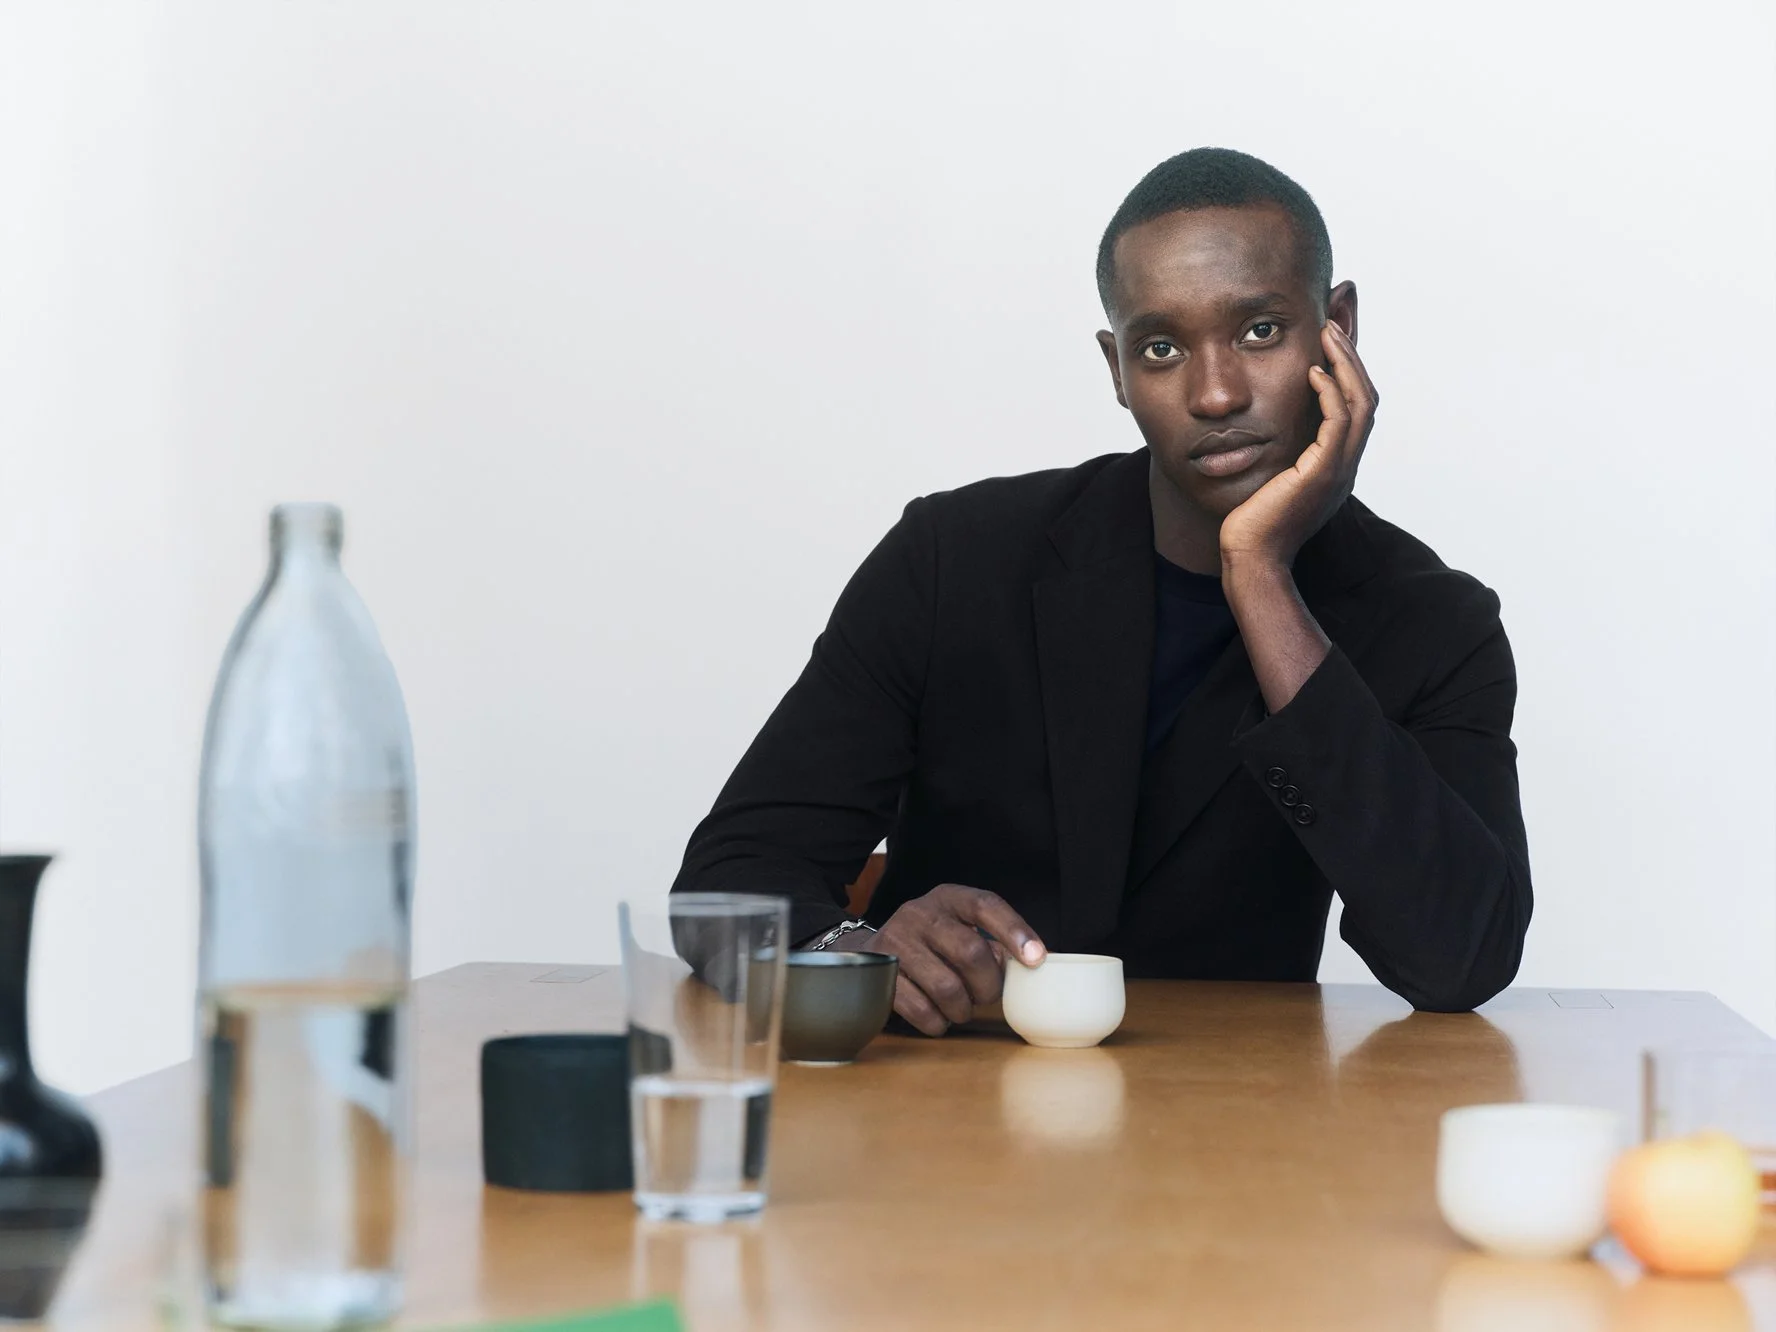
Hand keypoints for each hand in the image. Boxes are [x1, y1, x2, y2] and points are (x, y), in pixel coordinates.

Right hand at [829, 884, 1045, 1035]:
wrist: (870, 952)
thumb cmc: (930, 944)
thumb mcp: (958, 929)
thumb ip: (990, 943)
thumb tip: (1027, 963)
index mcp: (947, 898)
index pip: (985, 905)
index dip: (1014, 931)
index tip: (1037, 959)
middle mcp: (919, 914)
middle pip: (970, 951)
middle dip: (988, 985)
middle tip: (986, 997)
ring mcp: (895, 942)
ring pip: (947, 987)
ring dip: (963, 1009)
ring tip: (962, 1009)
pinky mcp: (880, 974)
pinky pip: (921, 1009)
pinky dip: (938, 1022)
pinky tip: (938, 1017)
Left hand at [1218, 321, 1377, 574]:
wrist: (1250, 557)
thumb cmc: (1251, 522)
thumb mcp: (1269, 477)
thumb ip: (1278, 451)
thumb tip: (1260, 425)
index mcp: (1336, 465)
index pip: (1355, 407)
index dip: (1348, 370)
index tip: (1330, 339)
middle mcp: (1345, 465)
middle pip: (1367, 398)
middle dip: (1353, 357)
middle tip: (1334, 323)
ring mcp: (1339, 470)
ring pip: (1361, 404)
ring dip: (1346, 364)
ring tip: (1328, 333)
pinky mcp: (1323, 473)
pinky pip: (1339, 422)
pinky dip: (1332, 393)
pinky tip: (1312, 372)